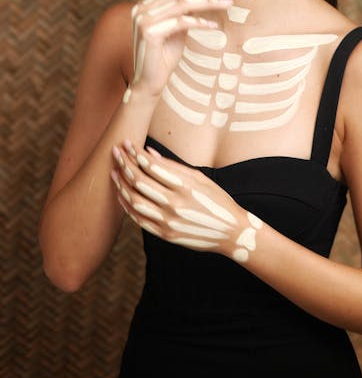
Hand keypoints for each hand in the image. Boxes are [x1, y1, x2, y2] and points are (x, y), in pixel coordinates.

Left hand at [111, 141, 262, 262]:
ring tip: (114, 171)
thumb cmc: (217, 200)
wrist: (231, 232)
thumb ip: (173, 166)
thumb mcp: (200, 178)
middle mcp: (174, 203)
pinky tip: (121, 194)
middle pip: (139, 181)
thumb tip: (149, 152)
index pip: (151, 166)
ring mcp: (168, 221)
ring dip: (121, 184)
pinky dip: (126, 205)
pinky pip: (138, 219)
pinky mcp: (164, 234)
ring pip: (134, 200)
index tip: (127, 143)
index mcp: (185, 186)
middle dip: (124, 163)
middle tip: (115, 151)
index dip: (136, 153)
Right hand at [129, 0, 231, 97]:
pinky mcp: (150, 34)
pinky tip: (213, 26)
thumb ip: (184, 12)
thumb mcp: (177, 29)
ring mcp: (144, 21)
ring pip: (182, 4)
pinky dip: (199, 23)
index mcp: (146, 4)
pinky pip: (180, 23)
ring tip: (228, 4)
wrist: (149, 83)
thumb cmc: (164, 56)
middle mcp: (142, 9)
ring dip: (208, 3)